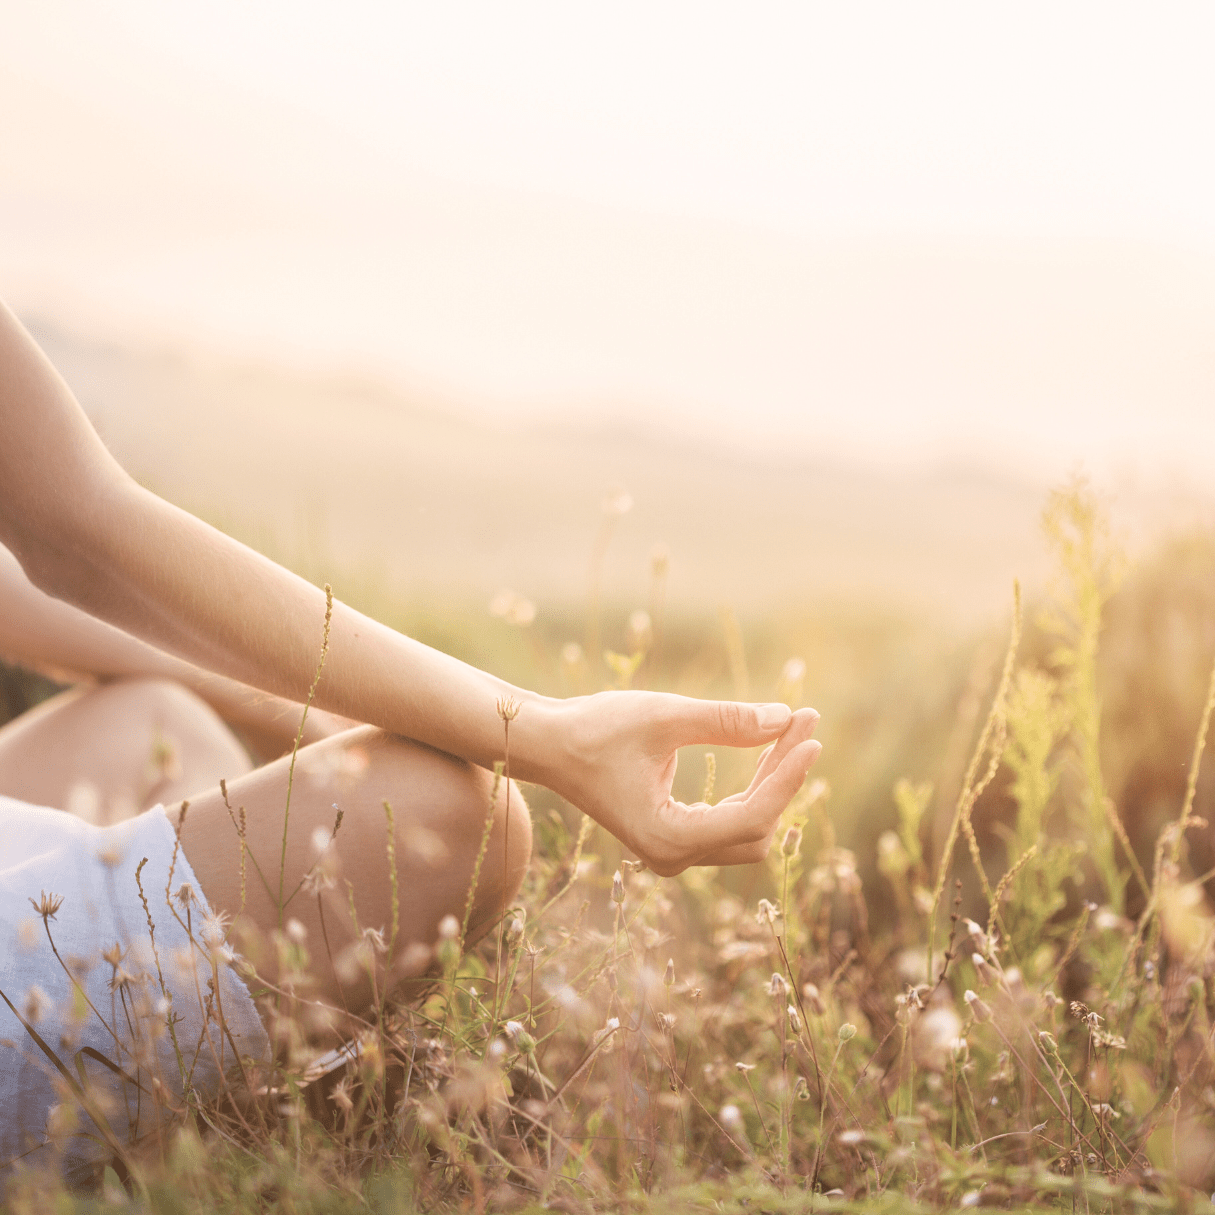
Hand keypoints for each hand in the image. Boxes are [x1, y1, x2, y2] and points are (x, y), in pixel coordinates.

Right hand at [549, 693, 821, 875]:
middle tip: (803, 720)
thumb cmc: (596, 729)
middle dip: (784, 775)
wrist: (549, 746)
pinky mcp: (674, 837)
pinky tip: (767, 749)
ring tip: (790, 728)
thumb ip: (725, 721)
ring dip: (772, 781)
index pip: (752, 817)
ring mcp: (674, 852)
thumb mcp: (663, 717)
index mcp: (668, 838)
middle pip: (757, 827)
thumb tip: (785, 718)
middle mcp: (673, 857)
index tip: (811, 733)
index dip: (787, 776)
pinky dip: (753, 787)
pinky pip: (731, 821)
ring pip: (748, 826)